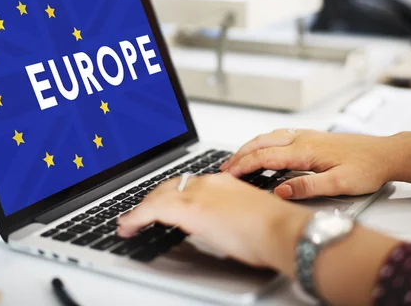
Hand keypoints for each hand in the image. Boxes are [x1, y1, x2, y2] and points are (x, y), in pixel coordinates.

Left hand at [117, 173, 311, 276]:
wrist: (281, 229)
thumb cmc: (273, 229)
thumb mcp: (246, 215)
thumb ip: (228, 214)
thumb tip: (219, 225)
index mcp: (222, 182)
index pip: (187, 184)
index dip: (170, 194)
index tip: (163, 203)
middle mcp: (208, 182)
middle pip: (169, 186)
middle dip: (152, 199)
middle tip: (140, 213)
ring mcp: (198, 193)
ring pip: (158, 195)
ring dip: (141, 209)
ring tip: (130, 222)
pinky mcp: (189, 209)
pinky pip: (152, 209)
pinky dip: (136, 217)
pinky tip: (129, 226)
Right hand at [220, 129, 403, 199]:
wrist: (387, 153)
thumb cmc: (367, 168)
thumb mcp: (339, 185)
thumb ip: (307, 187)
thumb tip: (280, 190)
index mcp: (306, 151)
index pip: (265, 157)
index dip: (244, 165)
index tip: (228, 174)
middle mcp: (303, 139)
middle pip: (262, 142)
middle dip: (240, 154)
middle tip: (224, 167)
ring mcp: (307, 135)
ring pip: (269, 136)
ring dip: (250, 146)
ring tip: (237, 158)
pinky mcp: (313, 137)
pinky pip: (280, 136)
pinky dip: (263, 142)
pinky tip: (263, 149)